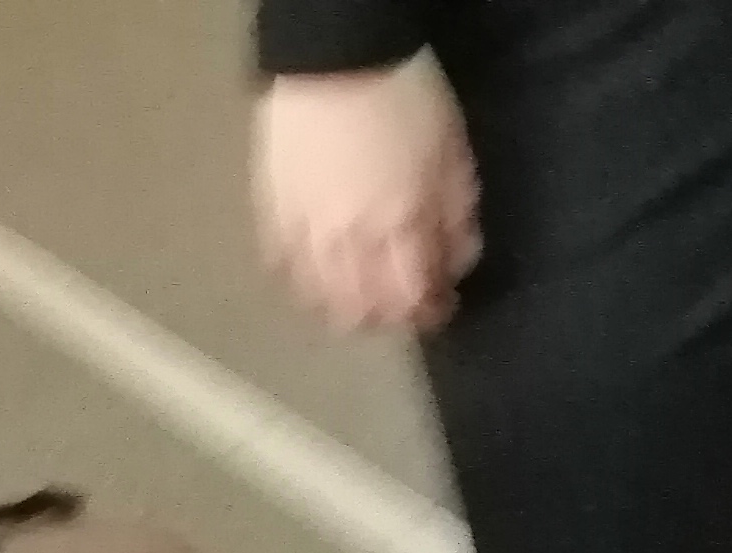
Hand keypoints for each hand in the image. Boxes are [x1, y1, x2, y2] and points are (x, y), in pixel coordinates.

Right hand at [253, 64, 480, 332]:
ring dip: (343, 310)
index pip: (413, 295)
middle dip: (387, 318)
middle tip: (400, 307)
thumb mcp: (451, 151)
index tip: (441, 307)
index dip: (430, 310)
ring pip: (320, 298)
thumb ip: (456, 213)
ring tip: (357, 301)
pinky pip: (284, 267)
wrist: (336, 55)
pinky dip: (302, 282)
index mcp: (399, 224)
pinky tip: (315, 277)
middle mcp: (350, 241)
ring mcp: (305, 231)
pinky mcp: (274, 213)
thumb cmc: (405, 97)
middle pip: (364, 309)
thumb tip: (457, 261)